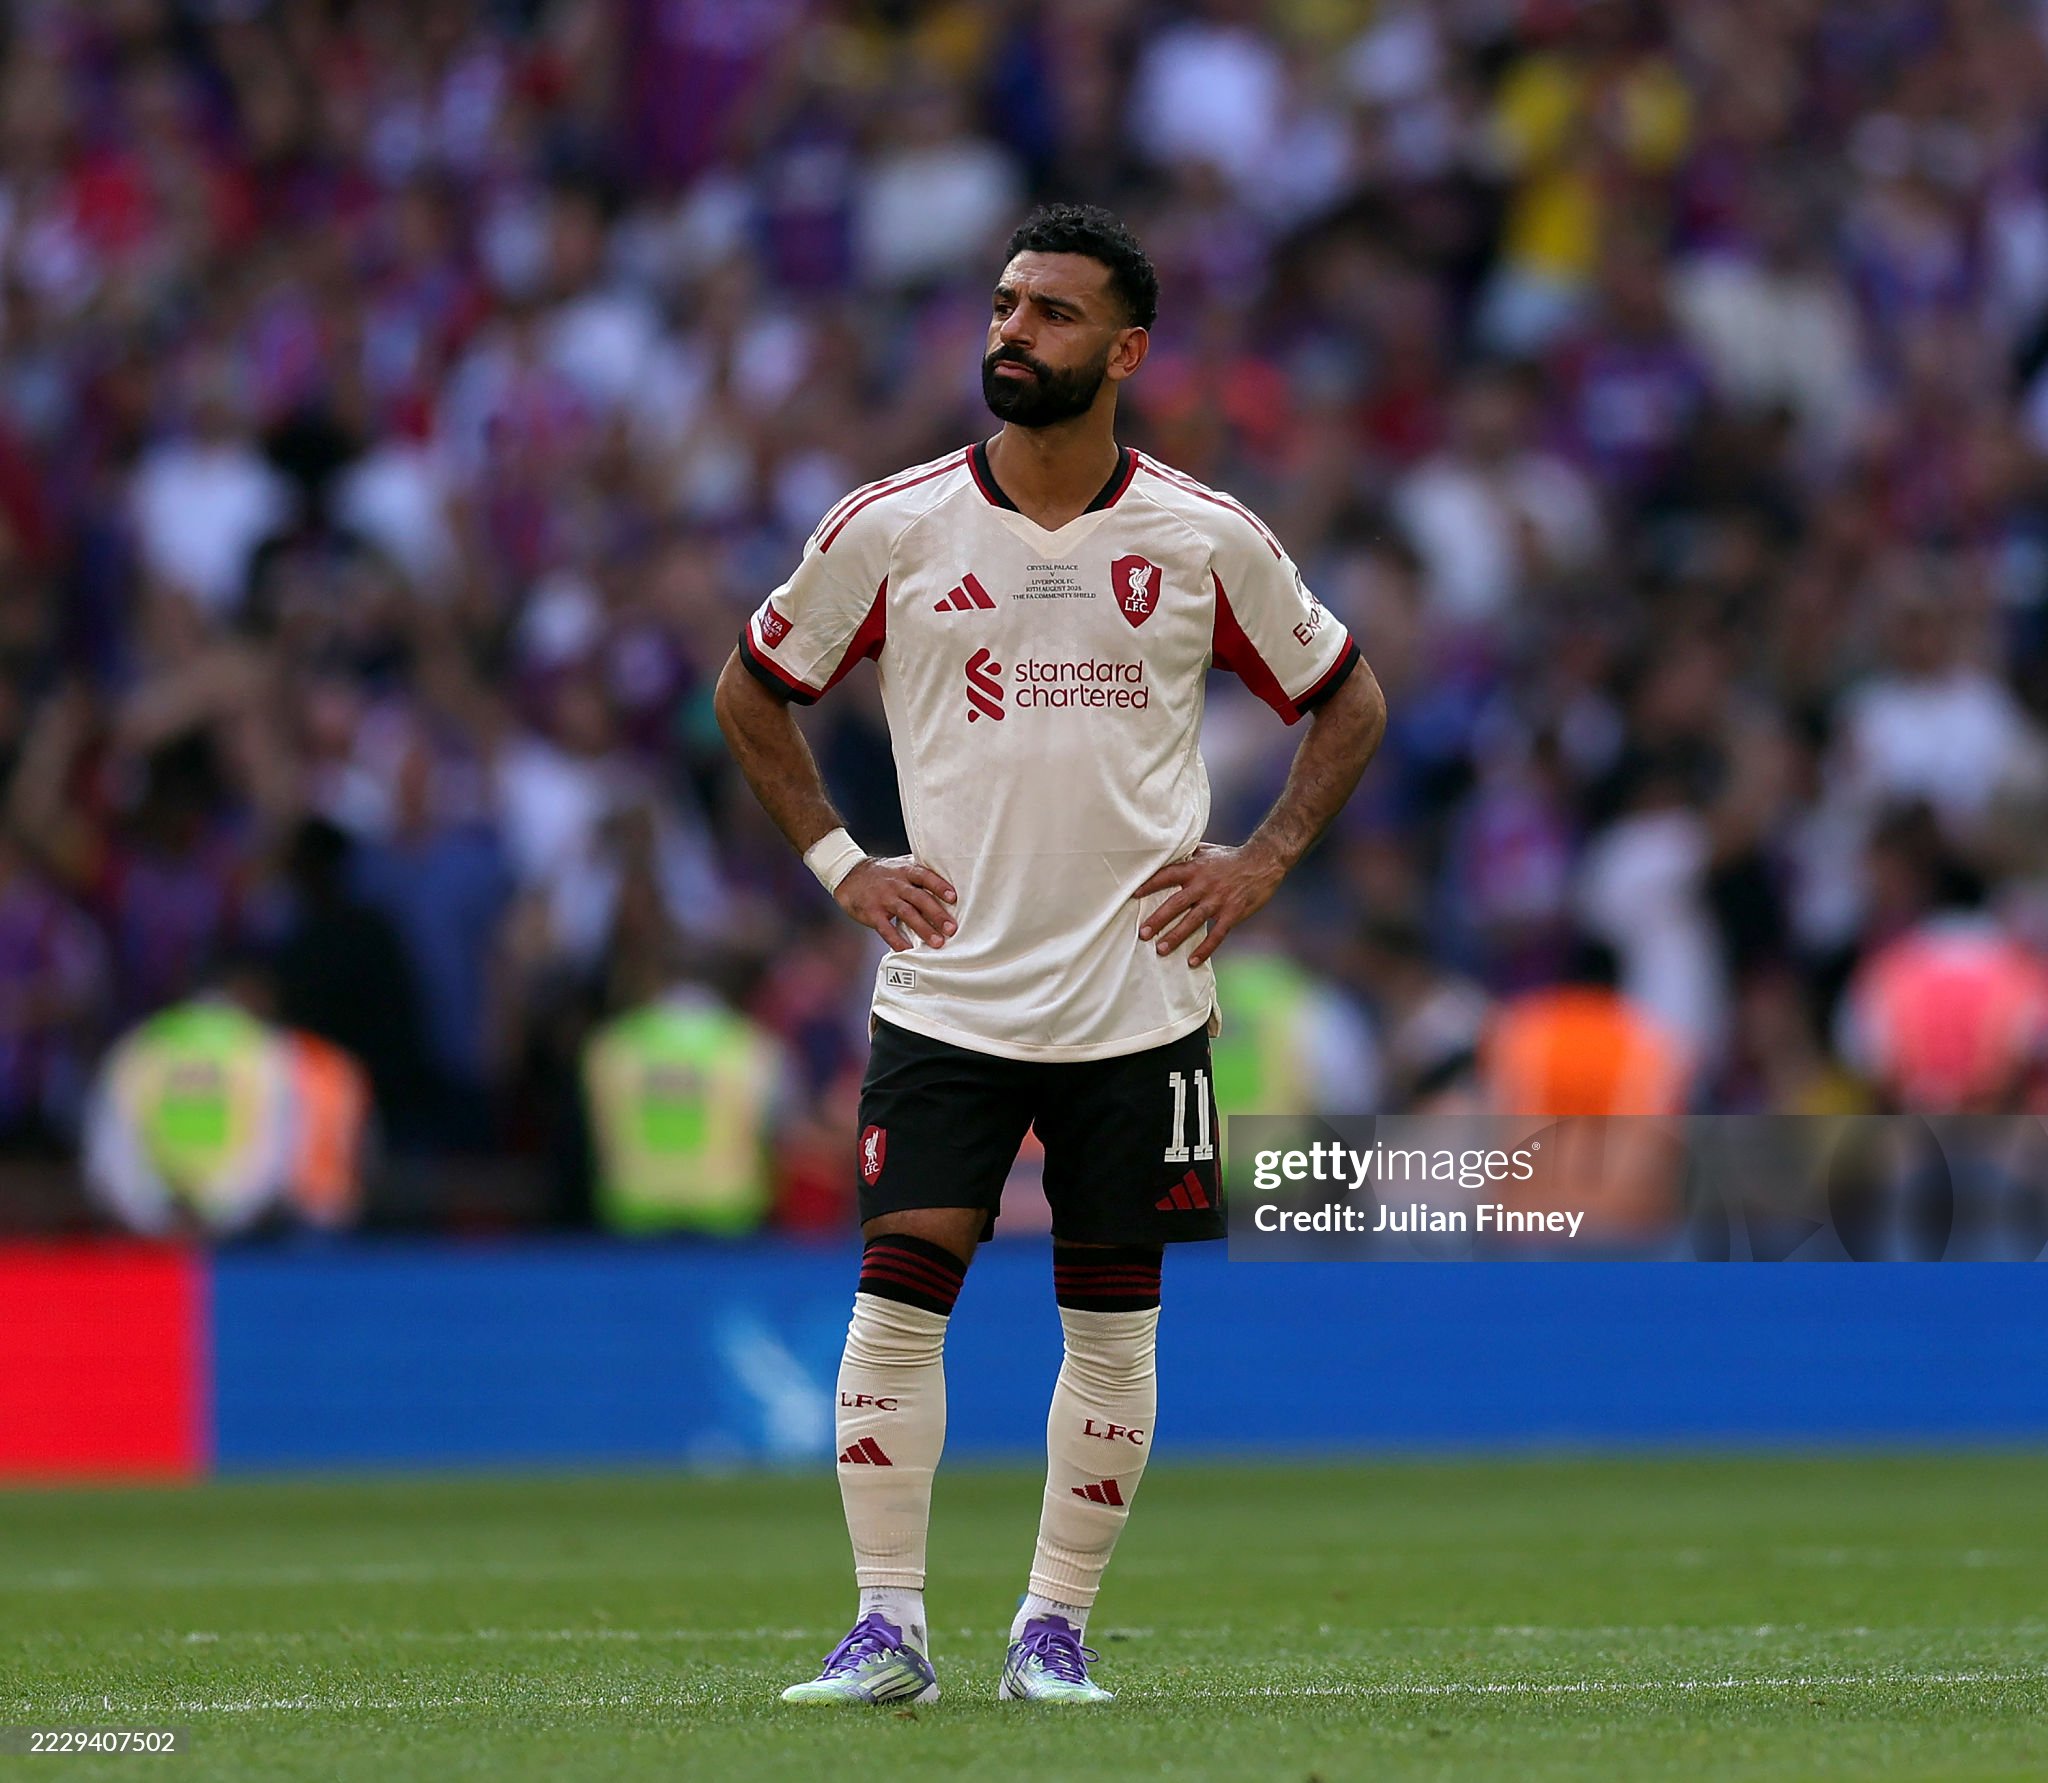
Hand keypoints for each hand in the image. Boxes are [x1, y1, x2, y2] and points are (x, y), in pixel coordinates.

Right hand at [836, 855, 958, 952]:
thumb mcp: (900, 866)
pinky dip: (896, 940)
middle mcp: (896, 884)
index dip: (939, 886)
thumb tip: (950, 882)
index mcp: (906, 871)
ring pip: (906, 913)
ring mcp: (883, 898)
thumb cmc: (883, 873)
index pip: (925, 876)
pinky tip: (908, 950)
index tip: (953, 898)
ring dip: (923, 929)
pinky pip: (885, 928)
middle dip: (936, 914)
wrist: (848, 875)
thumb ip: (920, 873)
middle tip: (951, 929)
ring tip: (937, 942)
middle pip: (919, 898)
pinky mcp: (871, 912)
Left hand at [1132, 841, 1285, 967]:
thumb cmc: (1230, 857)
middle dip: (1158, 919)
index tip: (1132, 896)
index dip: (1149, 885)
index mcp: (1194, 868)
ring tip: (1160, 949)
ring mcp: (1218, 900)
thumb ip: (1186, 855)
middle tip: (1143, 933)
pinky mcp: (1233, 913)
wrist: (1263, 861)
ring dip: (1176, 936)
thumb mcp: (1206, 850)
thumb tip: (1164, 854)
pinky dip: (1205, 949)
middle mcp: (1204, 885)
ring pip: (1193, 921)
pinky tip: (1193, 961)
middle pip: (1176, 903)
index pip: (1167, 876)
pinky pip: (1217, 935)